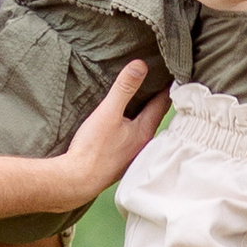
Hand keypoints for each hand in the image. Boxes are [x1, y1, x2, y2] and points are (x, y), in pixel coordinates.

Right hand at [54, 59, 165, 203]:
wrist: (76, 180)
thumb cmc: (93, 148)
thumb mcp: (108, 112)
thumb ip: (124, 88)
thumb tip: (141, 65)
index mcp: (144, 131)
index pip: (162, 103)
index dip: (164, 87)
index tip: (169, 72)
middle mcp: (143, 144)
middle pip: (154, 116)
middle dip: (155, 100)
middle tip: (156, 81)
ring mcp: (131, 154)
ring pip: (141, 128)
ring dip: (142, 115)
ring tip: (139, 100)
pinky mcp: (119, 161)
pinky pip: (130, 138)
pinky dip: (130, 127)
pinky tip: (122, 125)